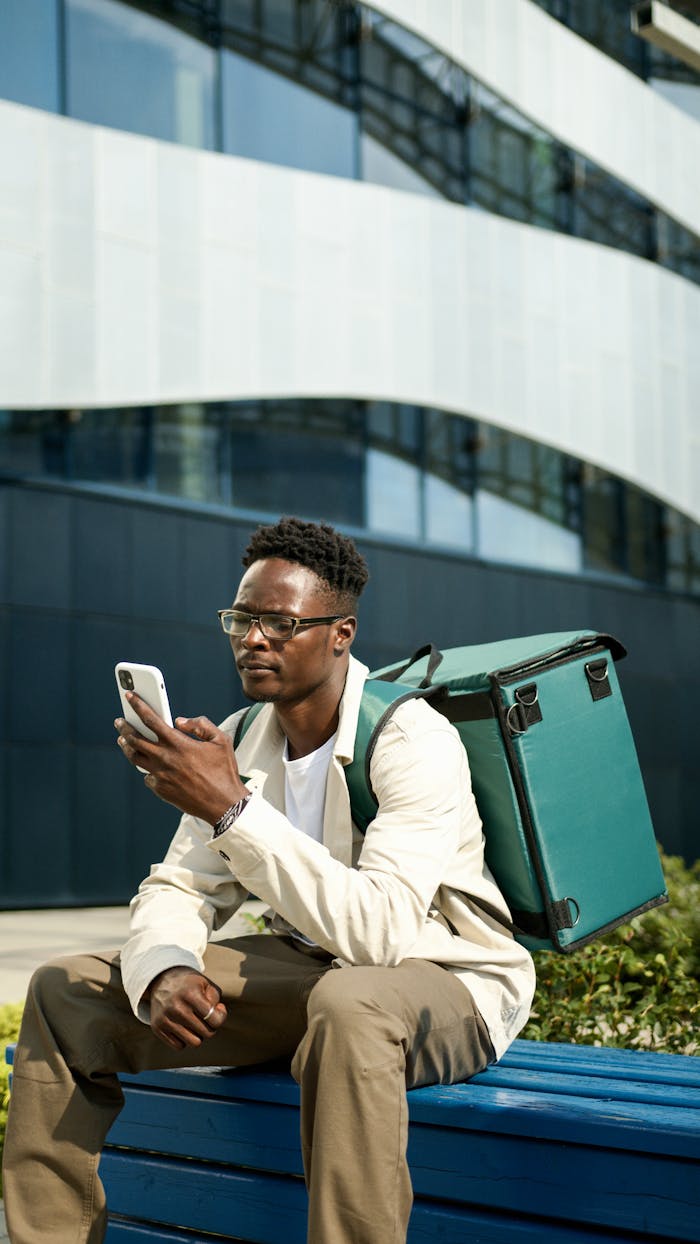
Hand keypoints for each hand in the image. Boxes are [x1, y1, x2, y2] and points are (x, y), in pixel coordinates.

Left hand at [114, 693, 248, 823]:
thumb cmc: (224, 770)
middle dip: (124, 727)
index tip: (129, 695)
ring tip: (123, 740)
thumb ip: (201, 725)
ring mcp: (160, 776)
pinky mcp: (160, 790)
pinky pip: (147, 776)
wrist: (223, 804)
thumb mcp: (221, 740)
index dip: (138, 705)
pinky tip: (148, 765)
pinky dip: (147, 768)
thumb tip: (180, 721)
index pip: (151, 719)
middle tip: (119, 721)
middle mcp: (165, 758)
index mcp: (179, 743)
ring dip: (126, 746)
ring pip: (135, 758)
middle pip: (134, 739)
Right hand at [147, 966, 227, 1048]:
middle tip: (204, 1016)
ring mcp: (165, 1019)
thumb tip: (215, 1019)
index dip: (220, 1017)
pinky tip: (182, 1026)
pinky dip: (184, 1039)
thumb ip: (215, 1000)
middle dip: (210, 1026)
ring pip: (194, 1043)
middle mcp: (177, 1007)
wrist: (161, 980)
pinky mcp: (157, 1028)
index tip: (216, 1010)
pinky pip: (179, 1046)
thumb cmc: (189, 985)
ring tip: (194, 1022)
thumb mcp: (206, 984)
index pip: (215, 1020)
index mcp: (191, 994)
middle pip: (207, 1033)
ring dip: (198, 1034)